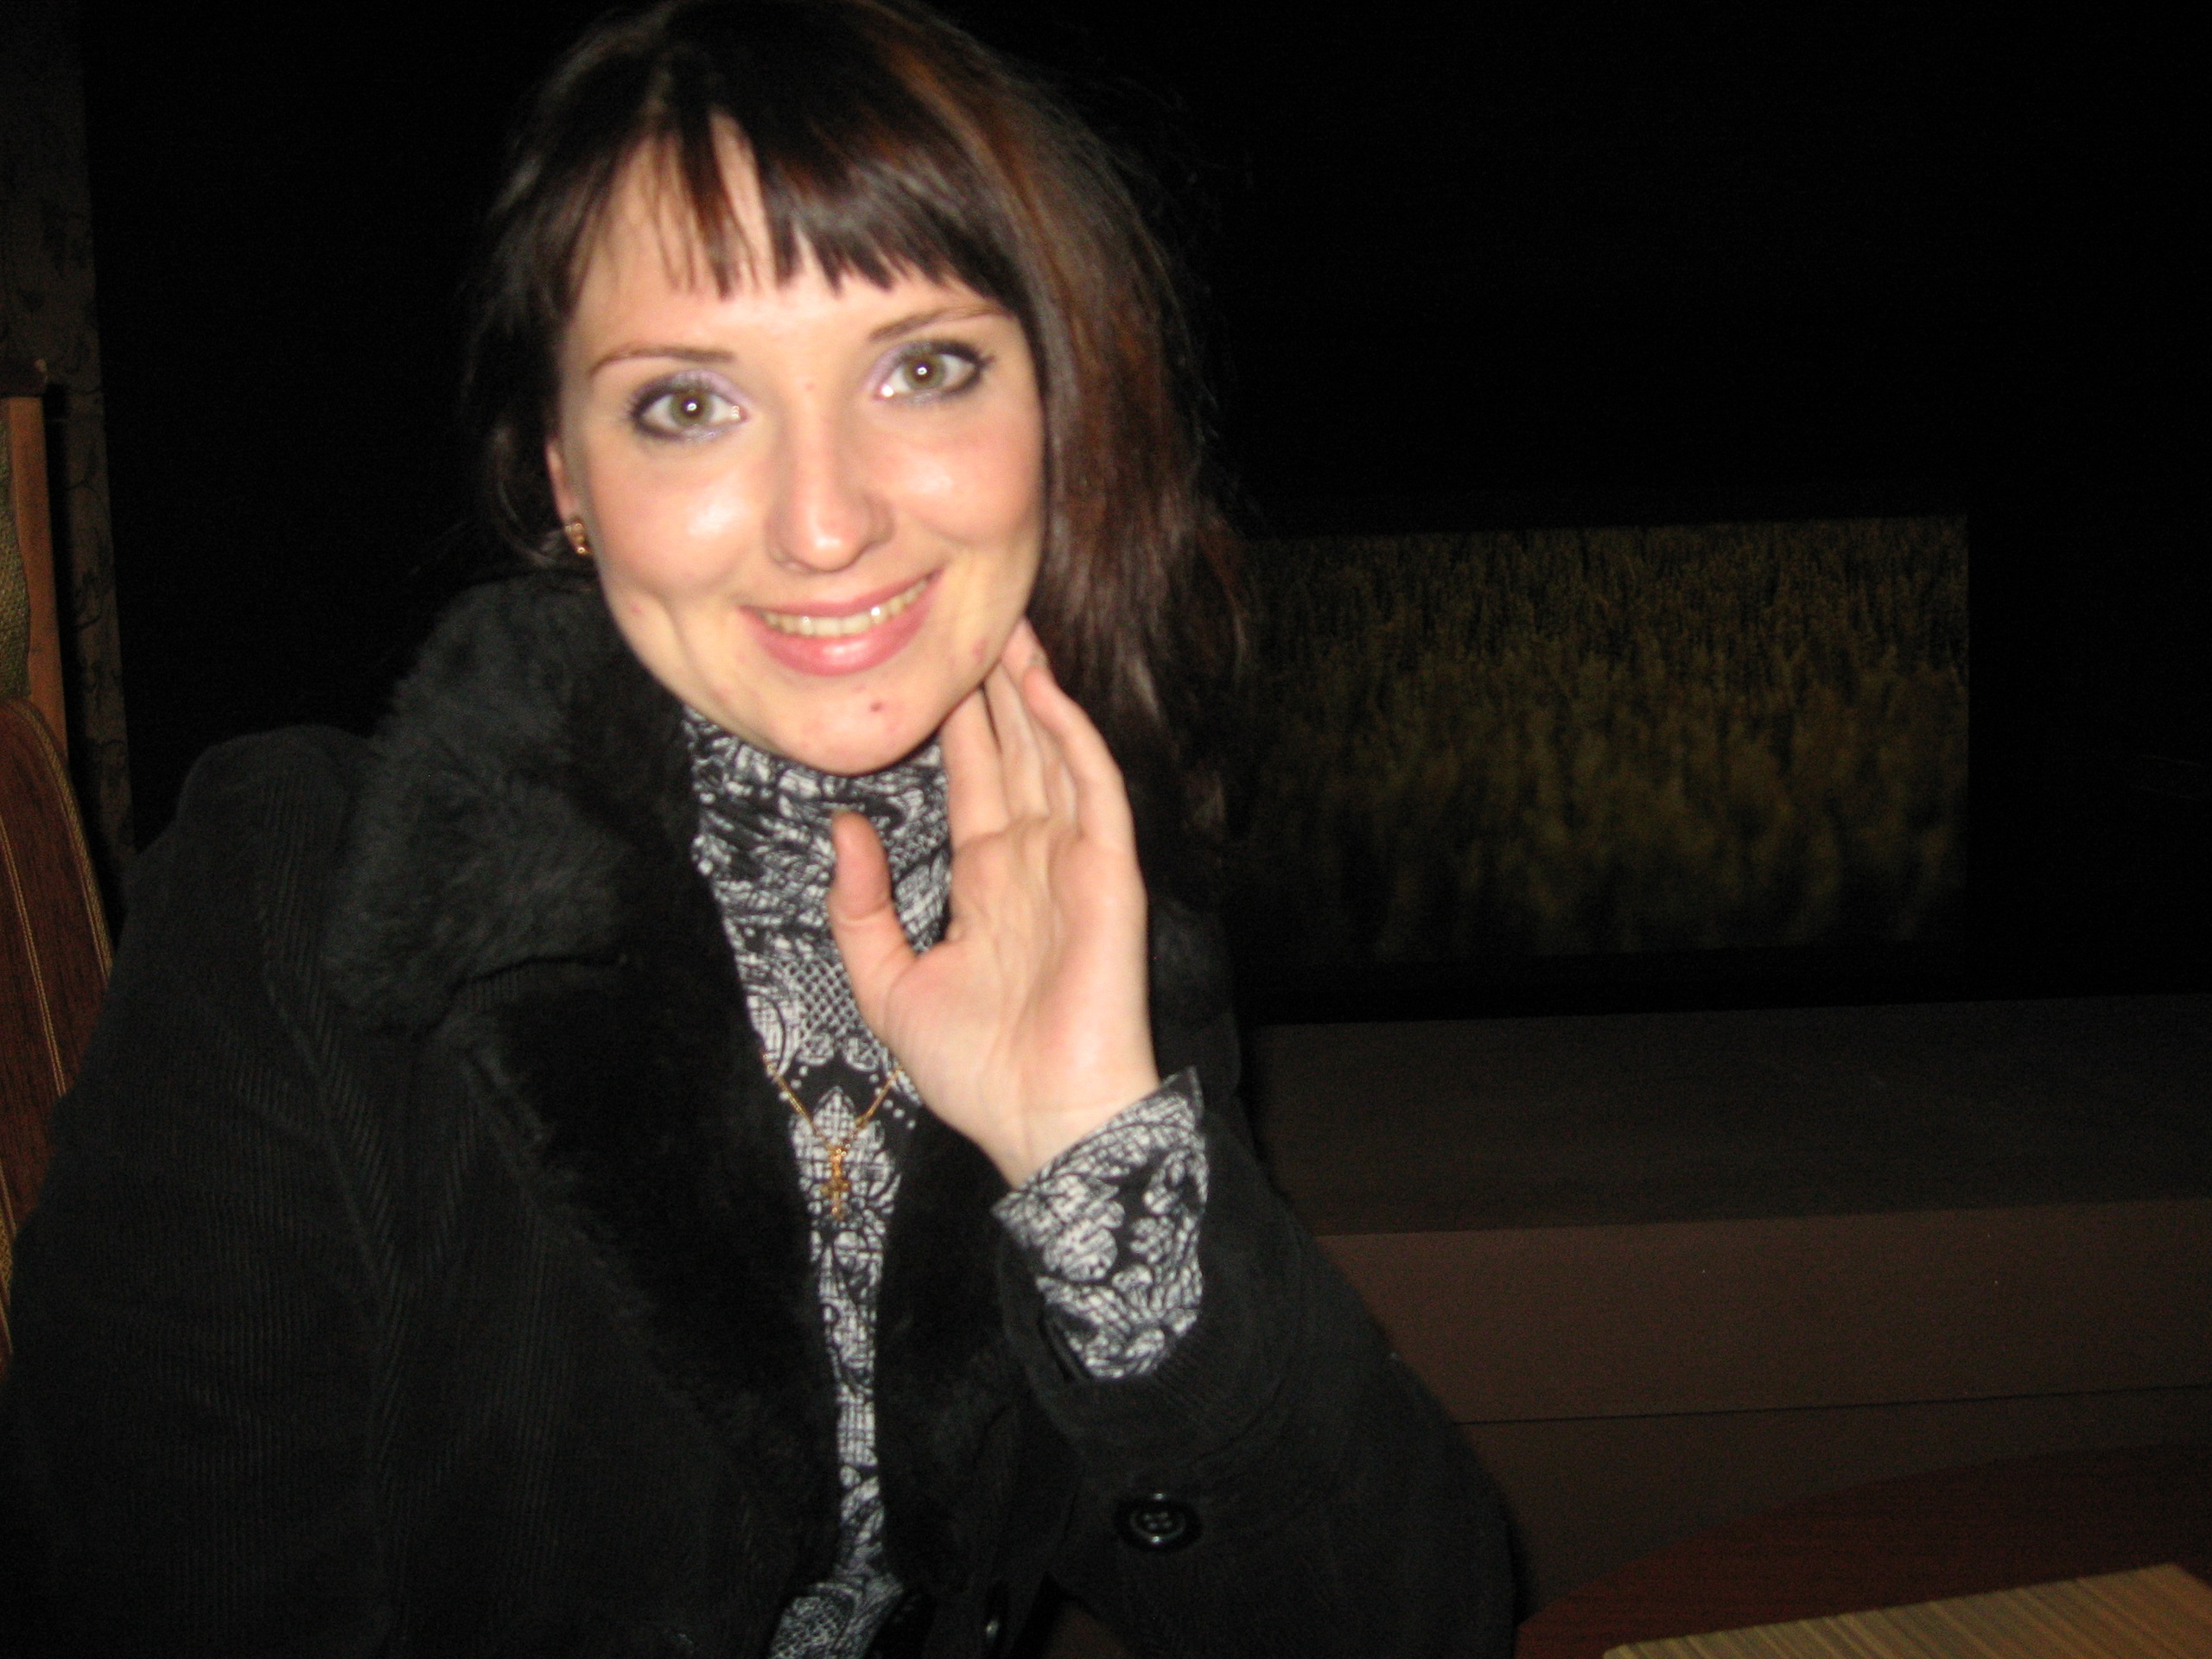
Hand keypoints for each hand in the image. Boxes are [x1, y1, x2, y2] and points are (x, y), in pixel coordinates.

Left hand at [827, 620, 1159, 1186]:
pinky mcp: (1110, 876)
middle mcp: (1034, 861)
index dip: (956, 721)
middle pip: (1015, 751)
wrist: (1043, 1125)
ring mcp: (1076, 864)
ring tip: (1012, 625)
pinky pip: (1092, 791)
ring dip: (1035, 691)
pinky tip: (1046, 691)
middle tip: (977, 612)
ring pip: (1055, 755)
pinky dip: (1070, 738)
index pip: (973, 779)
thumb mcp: (887, 986)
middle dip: (997, 685)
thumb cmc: (977, 1071)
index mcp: (988, 882)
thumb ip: (860, 909)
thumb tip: (845, 827)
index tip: (933, 661)